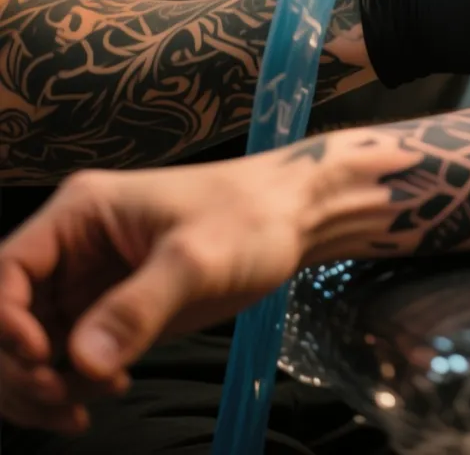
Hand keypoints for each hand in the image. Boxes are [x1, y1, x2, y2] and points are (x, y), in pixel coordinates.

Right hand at [0, 156, 305, 434]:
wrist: (295, 220)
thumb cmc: (252, 216)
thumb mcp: (197, 257)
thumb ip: (138, 307)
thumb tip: (82, 364)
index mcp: (80, 213)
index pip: (4, 273)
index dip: (4, 323)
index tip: (41, 359)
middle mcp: (72, 248)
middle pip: (6, 320)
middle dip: (21, 368)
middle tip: (65, 398)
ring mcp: (87, 283)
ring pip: (27, 349)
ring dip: (43, 387)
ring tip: (95, 401)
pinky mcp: (110, 313)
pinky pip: (63, 360)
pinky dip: (70, 388)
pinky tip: (109, 392)